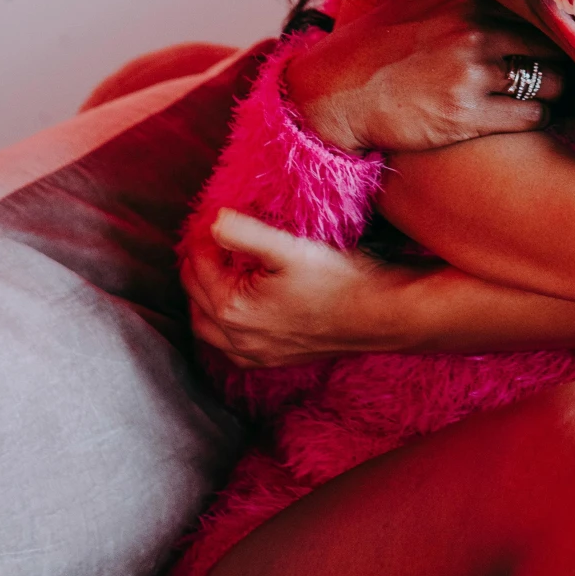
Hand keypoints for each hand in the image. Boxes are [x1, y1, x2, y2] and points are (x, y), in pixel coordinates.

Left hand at [182, 207, 418, 365]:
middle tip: (210, 239)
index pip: (199, 265)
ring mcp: (255, 353)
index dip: (204, 237)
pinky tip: (236, 314)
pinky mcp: (274, 360)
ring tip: (215, 272)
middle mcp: (237, 337)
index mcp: (233, 308)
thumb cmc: (338, 278)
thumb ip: (244, 233)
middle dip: (198, 265)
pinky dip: (223, 329)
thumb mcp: (289, 247)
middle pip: (196, 296)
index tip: (216, 215)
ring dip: (204, 299)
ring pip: (207, 328)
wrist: (379, 314)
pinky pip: (231, 349)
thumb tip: (212, 220)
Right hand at [285, 0, 566, 154]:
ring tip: (545, 96)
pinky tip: (528, 117)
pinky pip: (532, 115)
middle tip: (561, 72)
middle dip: (558, 60)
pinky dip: (538, 117)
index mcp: (464, 1)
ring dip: (552, 91)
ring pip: (548, 81)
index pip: (533, 10)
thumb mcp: (413, 3)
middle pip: (549, 44)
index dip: (549, 29)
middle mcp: (474, 32)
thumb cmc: (369, 49)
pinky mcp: (469, 115)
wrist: (333, 94)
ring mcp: (473, 74)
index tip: (557, 41)